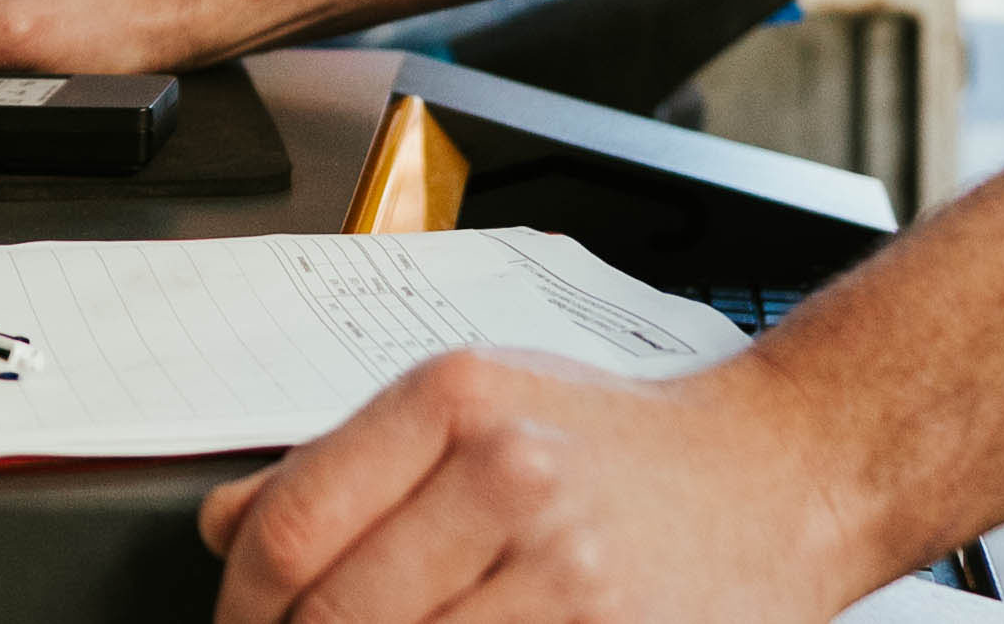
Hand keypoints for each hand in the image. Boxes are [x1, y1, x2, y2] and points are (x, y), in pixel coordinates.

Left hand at [198, 346, 885, 623]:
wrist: (780, 474)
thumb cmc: (622, 446)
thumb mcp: (483, 406)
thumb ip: (348, 462)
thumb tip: (223, 526)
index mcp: (457, 400)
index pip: (291, 527)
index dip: (244, 607)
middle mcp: (510, 475)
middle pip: (334, 620)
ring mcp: (566, 573)